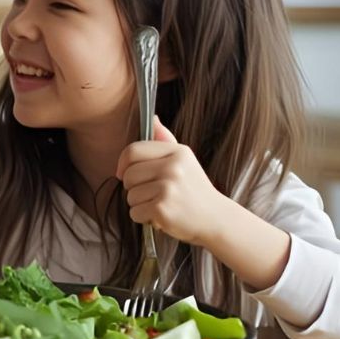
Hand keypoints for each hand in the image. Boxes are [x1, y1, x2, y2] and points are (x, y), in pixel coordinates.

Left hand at [116, 121, 239, 247]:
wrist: (216, 219)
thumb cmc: (194, 190)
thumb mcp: (184, 161)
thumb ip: (165, 140)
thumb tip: (153, 118)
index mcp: (177, 152)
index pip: (133, 151)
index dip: (122, 164)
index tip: (123, 174)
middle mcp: (173, 167)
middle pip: (128, 175)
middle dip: (133, 188)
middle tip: (152, 194)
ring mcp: (168, 188)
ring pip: (130, 196)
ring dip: (140, 204)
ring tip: (161, 204)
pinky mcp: (163, 208)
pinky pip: (134, 212)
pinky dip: (144, 218)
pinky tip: (162, 216)